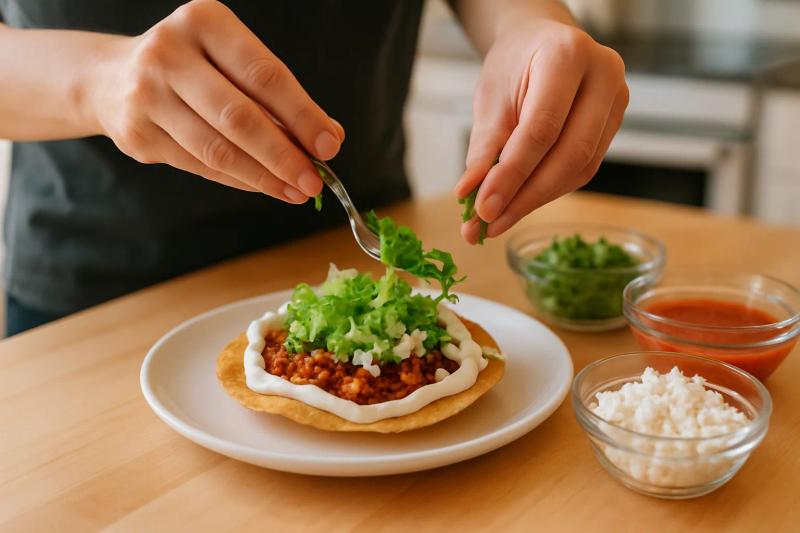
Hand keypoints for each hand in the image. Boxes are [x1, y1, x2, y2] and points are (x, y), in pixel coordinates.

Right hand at [89, 0, 342, 202]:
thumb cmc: (192, 68)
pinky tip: (266, 186)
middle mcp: (169, 54)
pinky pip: (201, 166)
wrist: (110, 78)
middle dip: (284, 155)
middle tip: (315, 180)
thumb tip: (327, 136)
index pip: (265, 75)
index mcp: (203, 23)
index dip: (302, 114)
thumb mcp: (231, 61)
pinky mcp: (138, 135)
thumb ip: (276, 96)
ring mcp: (147, 96)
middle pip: (239, 117)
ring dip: (264, 176)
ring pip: (218, 149)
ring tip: (297, 190)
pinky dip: (240, 180)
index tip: (330, 145)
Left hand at [454, 20, 627, 242]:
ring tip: (498, 220)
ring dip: (537, 200)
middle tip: (490, 224)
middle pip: (570, 154)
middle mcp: (604, 76)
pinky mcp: (615, 125)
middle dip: (526, 197)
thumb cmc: (515, 64)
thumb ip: (484, 148)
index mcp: (568, 56)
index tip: (482, 209)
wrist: (542, 43)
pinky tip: (521, 202)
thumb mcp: (491, 98)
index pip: (541, 129)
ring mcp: (617, 101)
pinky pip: (584, 168)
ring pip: (580, 167)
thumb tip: (471, 197)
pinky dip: (549, 190)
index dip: (511, 174)